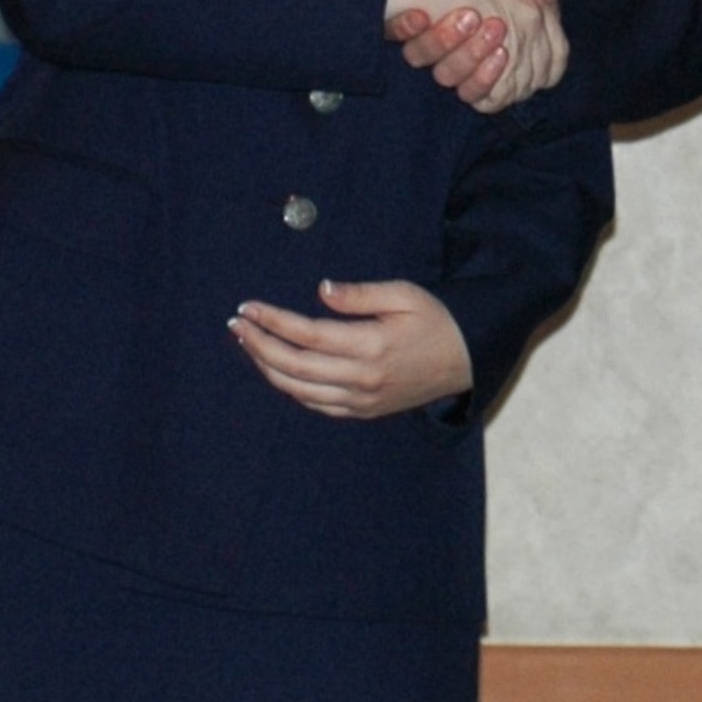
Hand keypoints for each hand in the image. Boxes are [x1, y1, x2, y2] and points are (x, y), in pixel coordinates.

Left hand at [229, 280, 472, 418]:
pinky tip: (276, 369)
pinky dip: (290, 388)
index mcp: (370, 346)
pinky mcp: (362, 411)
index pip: (306, 334)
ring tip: (248, 344)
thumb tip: (321, 290)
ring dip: (266, 367)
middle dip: (258, 345)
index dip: (272, 320)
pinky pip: (315, 404)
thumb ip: (361, 294)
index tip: (248, 307)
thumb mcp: (404, 294)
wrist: (464, 361)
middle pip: (293, 366)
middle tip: (236, 325)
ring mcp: (359, 400)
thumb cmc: (435, 320)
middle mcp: (360, 379)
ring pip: (298, 390)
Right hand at [389, 0, 561, 110]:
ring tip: (495, 31)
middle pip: (418, 55)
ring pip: (447, 77)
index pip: (397, 26)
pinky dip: (485, 81)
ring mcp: (464, 66)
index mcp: (430, 9)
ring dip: (466, 57)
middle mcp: (440, 42)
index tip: (421, 13)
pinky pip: (477, 97)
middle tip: (473, 16)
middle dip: (442, 39)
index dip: (401, 25)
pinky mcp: (491, 85)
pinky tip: (502, 58)